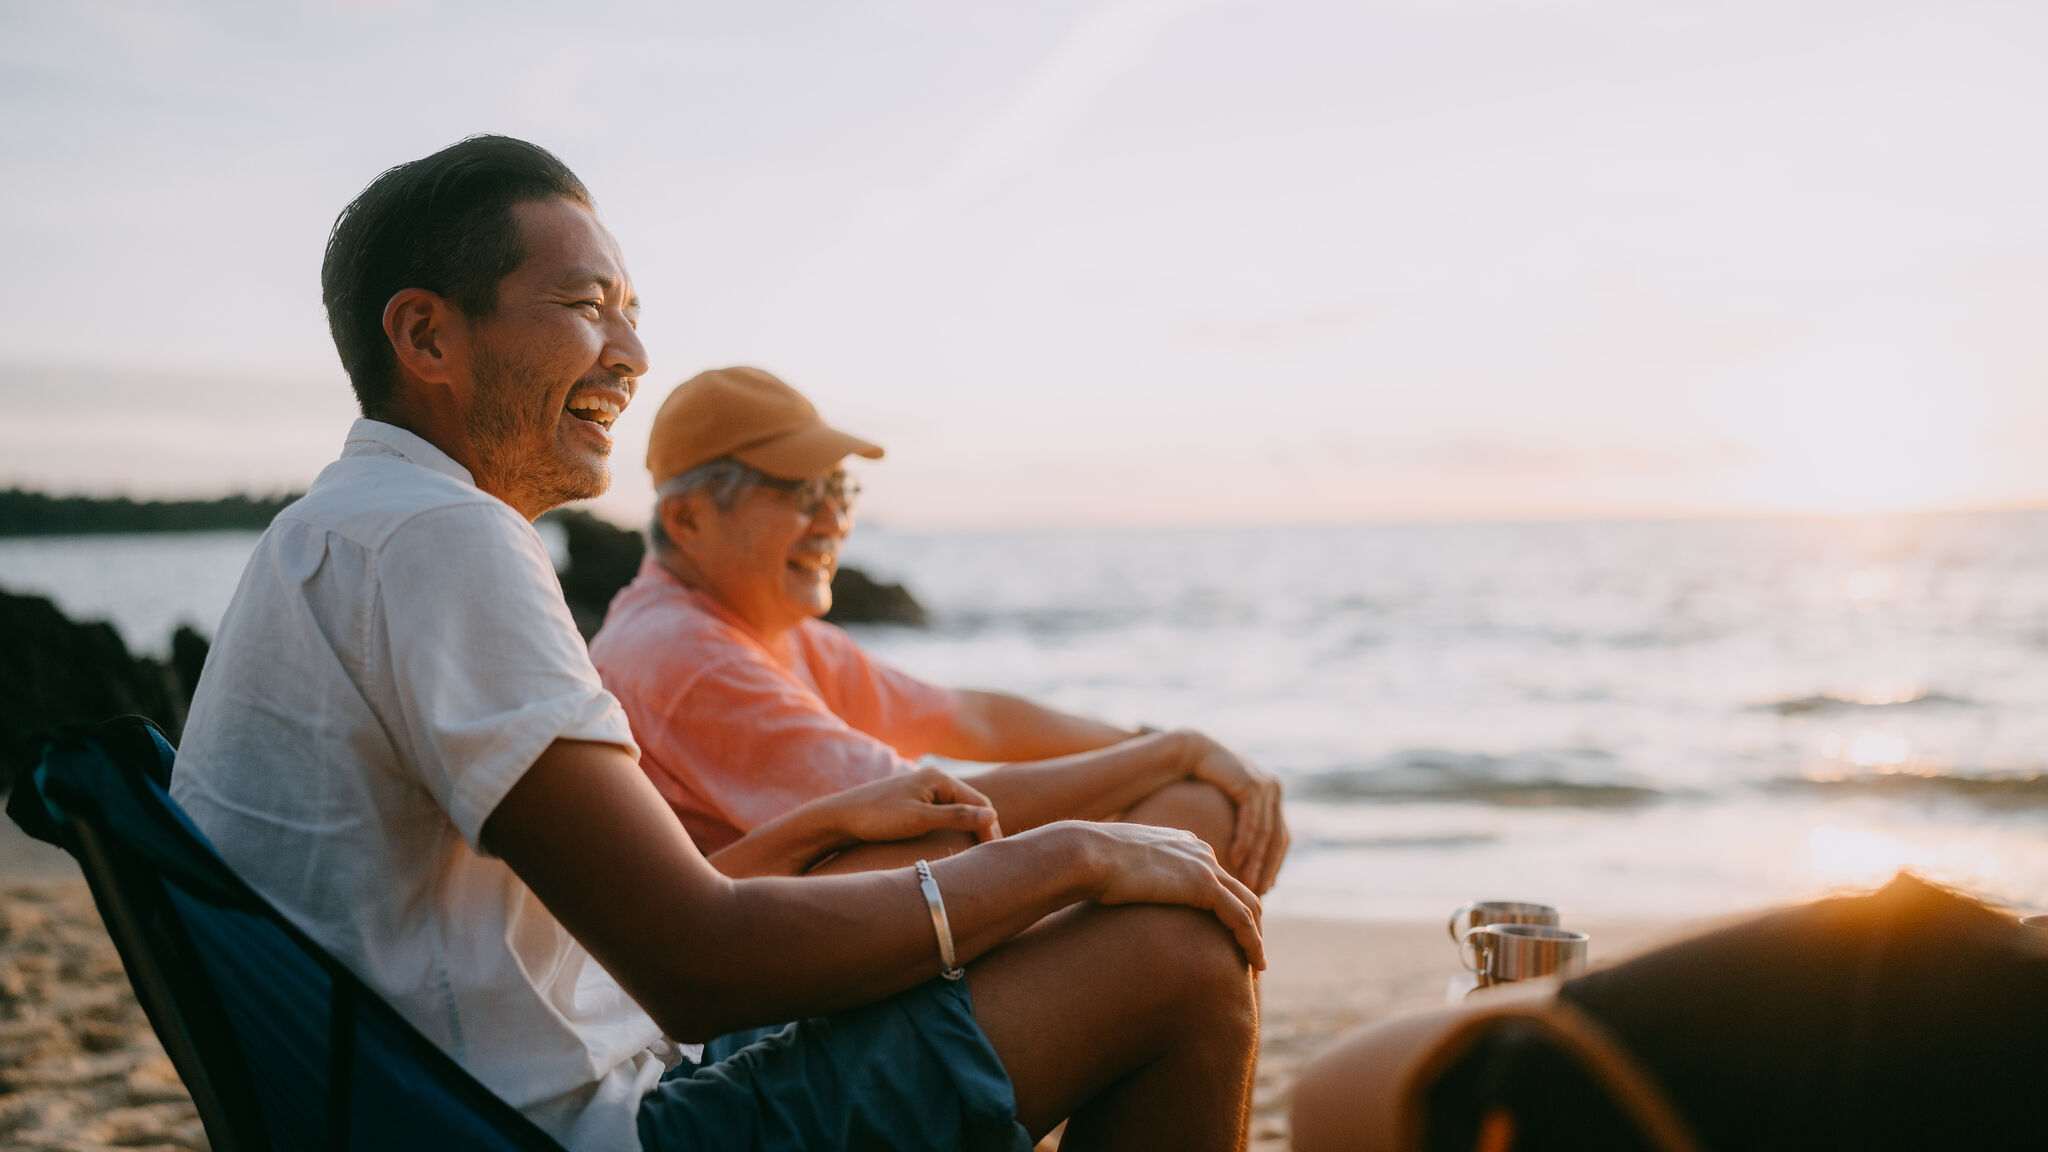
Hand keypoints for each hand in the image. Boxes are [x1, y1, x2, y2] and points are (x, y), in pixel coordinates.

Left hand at [810, 766, 1002, 848]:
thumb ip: (957, 817)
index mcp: (939, 778)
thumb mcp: (919, 820)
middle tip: (986, 860)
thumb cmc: (877, 818)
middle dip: (982, 830)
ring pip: (957, 811)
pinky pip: (942, 815)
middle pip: (971, 805)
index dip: (990, 829)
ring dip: (968, 830)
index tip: (992, 856)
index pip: (980, 803)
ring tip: (973, 856)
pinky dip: (952, 829)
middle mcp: (934, 779)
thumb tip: (992, 816)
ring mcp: (922, 789)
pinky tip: (951, 846)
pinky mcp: (912, 801)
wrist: (838, 817)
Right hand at [1065, 820, 1265, 969]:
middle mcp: (1199, 851)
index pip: (1218, 879)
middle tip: (1251, 954)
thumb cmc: (1089, 868)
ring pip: (1248, 906)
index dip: (1228, 908)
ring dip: (1256, 937)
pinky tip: (1255, 963)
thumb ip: (1134, 884)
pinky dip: (1252, 942)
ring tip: (1258, 966)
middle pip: (1240, 891)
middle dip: (1251, 924)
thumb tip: (1121, 902)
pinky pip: (1241, 918)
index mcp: (1182, 845)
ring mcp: (1204, 865)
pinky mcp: (1203, 884)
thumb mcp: (1119, 873)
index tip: (1229, 936)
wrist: (1086, 854)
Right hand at [1177, 731, 1289, 895]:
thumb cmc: (1203, 784)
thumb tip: (1242, 860)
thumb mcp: (1225, 809)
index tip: (1265, 888)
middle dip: (1268, 866)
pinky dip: (1244, 842)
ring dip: (1256, 859)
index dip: (1274, 864)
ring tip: (1247, 881)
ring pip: (1265, 832)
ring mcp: (1265, 786)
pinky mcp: (1252, 784)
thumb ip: (1238, 828)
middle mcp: (1274, 790)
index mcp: (1272, 797)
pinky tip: (1235, 860)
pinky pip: (1251, 820)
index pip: (1280, 838)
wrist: (1189, 753)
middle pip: (1277, 837)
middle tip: (1260, 891)